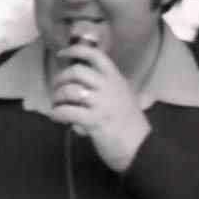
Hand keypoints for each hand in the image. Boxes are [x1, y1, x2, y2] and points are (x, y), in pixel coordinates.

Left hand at [47, 37, 150, 172]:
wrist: (142, 147)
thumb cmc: (130, 125)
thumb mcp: (124, 97)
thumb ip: (107, 88)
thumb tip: (83, 84)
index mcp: (117, 79)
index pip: (95, 55)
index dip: (75, 51)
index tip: (61, 53)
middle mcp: (110, 87)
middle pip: (76, 71)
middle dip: (59, 79)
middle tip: (56, 90)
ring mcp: (102, 103)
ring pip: (68, 91)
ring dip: (56, 98)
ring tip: (57, 107)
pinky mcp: (94, 120)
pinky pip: (66, 111)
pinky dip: (56, 114)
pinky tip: (57, 118)